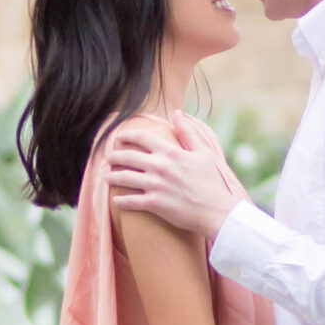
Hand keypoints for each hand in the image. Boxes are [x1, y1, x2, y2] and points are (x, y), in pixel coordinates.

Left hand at [108, 114, 237, 240]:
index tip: (120, 137)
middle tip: (108, 157)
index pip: (142, 138)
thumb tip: (177, 113)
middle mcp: (160, 166)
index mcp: (171, 152)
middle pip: (128, 157)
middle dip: (114, 156)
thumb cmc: (213, 182)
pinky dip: (121, 201)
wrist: (217, 211)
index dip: (128, 135)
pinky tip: (115, 201)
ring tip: (106, 177)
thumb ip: (188, 133)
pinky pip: (131, 201)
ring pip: (124, 178)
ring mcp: (156, 185)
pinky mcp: (155, 204)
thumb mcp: (203, 153)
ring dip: (112, 177)